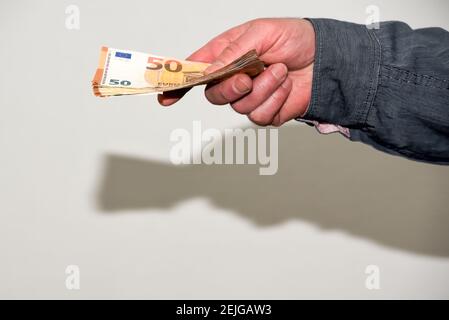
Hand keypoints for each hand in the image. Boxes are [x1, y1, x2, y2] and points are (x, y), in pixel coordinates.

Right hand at [158, 18, 314, 125]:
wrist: (324, 57)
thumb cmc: (292, 38)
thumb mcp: (259, 33)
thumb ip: (231, 53)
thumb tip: (208, 72)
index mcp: (226, 57)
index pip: (196, 73)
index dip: (179, 85)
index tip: (165, 96)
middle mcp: (234, 80)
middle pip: (214, 96)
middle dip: (231, 88)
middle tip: (248, 77)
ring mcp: (250, 98)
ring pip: (240, 108)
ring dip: (263, 89)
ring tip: (280, 72)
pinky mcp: (266, 112)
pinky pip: (261, 116)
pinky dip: (275, 100)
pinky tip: (286, 86)